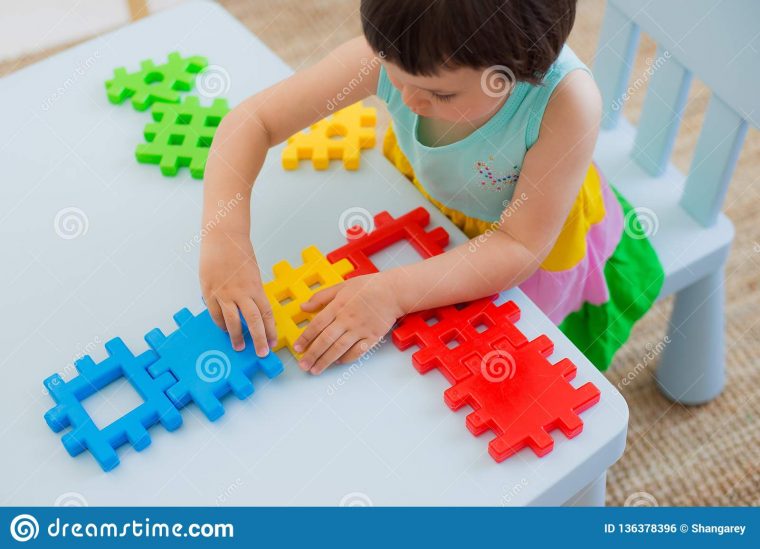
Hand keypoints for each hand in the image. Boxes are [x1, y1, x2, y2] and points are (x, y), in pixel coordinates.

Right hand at [200, 230, 275, 355]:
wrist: (222, 236)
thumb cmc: (239, 251)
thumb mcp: (253, 272)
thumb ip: (253, 291)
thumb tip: (254, 309)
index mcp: (255, 287)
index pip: (266, 314)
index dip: (270, 330)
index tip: (272, 342)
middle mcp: (241, 292)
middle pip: (253, 321)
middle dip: (259, 339)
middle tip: (261, 353)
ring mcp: (224, 293)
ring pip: (232, 321)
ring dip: (236, 336)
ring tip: (239, 347)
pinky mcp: (209, 291)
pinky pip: (215, 313)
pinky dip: (220, 323)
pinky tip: (224, 329)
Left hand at [293, 273, 403, 374]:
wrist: (393, 291)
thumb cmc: (368, 287)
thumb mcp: (342, 286)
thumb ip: (321, 297)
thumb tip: (303, 307)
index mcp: (338, 305)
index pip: (317, 324)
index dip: (305, 338)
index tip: (297, 348)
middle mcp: (347, 319)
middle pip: (326, 339)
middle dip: (312, 354)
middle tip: (303, 365)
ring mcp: (360, 329)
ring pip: (339, 348)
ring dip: (326, 360)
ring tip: (316, 370)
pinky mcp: (373, 336)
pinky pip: (358, 351)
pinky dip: (347, 358)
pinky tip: (338, 363)